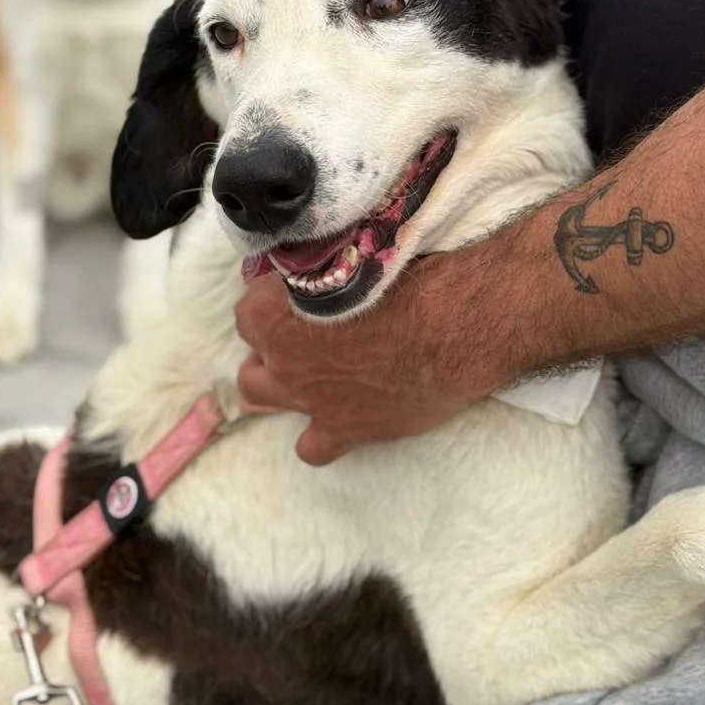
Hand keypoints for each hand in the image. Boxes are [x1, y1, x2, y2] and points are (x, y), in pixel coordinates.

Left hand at [234, 257, 500, 465]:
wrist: (453, 329)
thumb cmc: (411, 281)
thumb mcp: (355, 256)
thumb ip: (323, 267)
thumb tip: (318, 263)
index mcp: (276, 311)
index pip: (250, 306)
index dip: (274, 300)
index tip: (297, 296)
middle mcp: (282, 358)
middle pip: (253, 352)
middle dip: (270, 345)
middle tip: (301, 336)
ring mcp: (309, 398)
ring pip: (260, 395)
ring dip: (277, 384)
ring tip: (304, 375)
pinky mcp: (343, 429)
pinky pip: (311, 449)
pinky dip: (317, 438)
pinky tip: (334, 423)